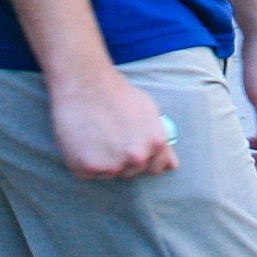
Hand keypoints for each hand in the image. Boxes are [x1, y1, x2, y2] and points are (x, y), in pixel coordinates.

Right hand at [49, 70, 177, 179]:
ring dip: (103, 161)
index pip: (155, 168)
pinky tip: (83, 140)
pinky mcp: (87, 167)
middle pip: (131, 172)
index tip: (131, 146)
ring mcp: (112, 164)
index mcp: (155, 144)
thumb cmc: (118, 93)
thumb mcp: (149, 111)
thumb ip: (162, 142)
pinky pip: (88, 173)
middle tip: (110, 134)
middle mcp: (137, 157)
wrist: (85, 82)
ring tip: (96, 134)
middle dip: (122, 158)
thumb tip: (173, 165)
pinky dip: (84, 161)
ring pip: (110, 174)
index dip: (144, 157)